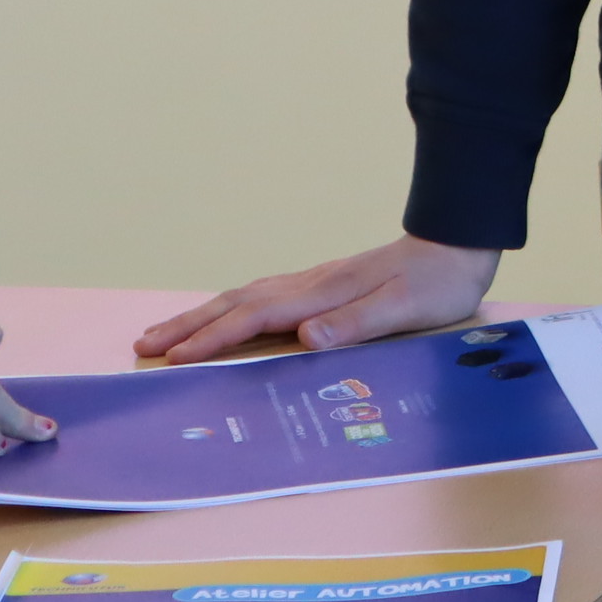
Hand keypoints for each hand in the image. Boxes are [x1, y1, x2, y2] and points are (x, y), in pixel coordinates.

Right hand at [135, 235, 501, 365]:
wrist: (457, 243)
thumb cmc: (437, 283)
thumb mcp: (405, 307)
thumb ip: (356, 322)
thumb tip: (305, 336)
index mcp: (322, 293)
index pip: (254, 317)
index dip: (213, 338)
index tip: (174, 358)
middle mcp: (309, 285)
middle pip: (236, 304)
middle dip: (189, 325)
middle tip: (144, 344)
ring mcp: (313, 282)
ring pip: (245, 298)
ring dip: (204, 316)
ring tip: (167, 333)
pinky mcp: (322, 285)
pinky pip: (262, 299)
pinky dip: (232, 310)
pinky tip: (225, 318)